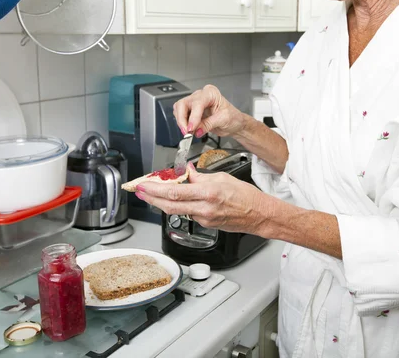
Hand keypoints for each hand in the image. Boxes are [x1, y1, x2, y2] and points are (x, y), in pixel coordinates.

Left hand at [135, 164, 266, 233]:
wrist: (259, 215)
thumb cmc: (246, 196)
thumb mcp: (222, 178)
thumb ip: (200, 177)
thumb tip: (187, 173)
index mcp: (208, 193)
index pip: (175, 192)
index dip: (155, 190)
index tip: (144, 185)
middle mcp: (204, 208)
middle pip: (169, 205)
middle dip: (151, 198)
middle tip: (139, 191)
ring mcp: (204, 219)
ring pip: (176, 211)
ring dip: (162, 202)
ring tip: (152, 194)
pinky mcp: (206, 225)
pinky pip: (188, 214)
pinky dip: (179, 206)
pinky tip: (175, 200)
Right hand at [173, 85, 245, 137]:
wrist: (234, 123)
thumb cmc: (233, 118)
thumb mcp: (224, 120)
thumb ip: (209, 124)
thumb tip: (196, 130)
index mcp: (211, 93)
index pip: (197, 103)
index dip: (193, 116)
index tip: (191, 128)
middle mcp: (201, 95)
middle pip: (183, 104)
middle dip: (182, 119)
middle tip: (186, 132)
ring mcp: (194, 102)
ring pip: (179, 109)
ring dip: (181, 122)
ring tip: (188, 132)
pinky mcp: (191, 110)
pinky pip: (180, 114)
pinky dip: (182, 123)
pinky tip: (189, 130)